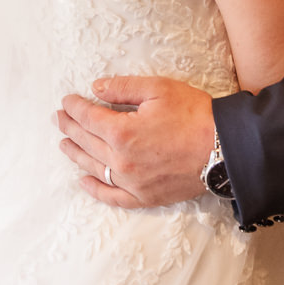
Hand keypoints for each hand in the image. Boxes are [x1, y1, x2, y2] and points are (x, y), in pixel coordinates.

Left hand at [58, 75, 213, 209]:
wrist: (224, 148)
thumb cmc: (195, 115)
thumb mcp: (159, 89)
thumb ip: (123, 88)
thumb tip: (96, 88)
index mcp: (122, 132)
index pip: (88, 118)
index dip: (74, 107)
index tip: (67, 101)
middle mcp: (121, 160)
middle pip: (86, 142)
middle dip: (70, 127)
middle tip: (59, 118)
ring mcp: (131, 182)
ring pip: (94, 168)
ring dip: (75, 154)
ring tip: (64, 144)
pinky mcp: (144, 197)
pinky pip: (112, 196)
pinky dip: (95, 189)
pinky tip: (83, 181)